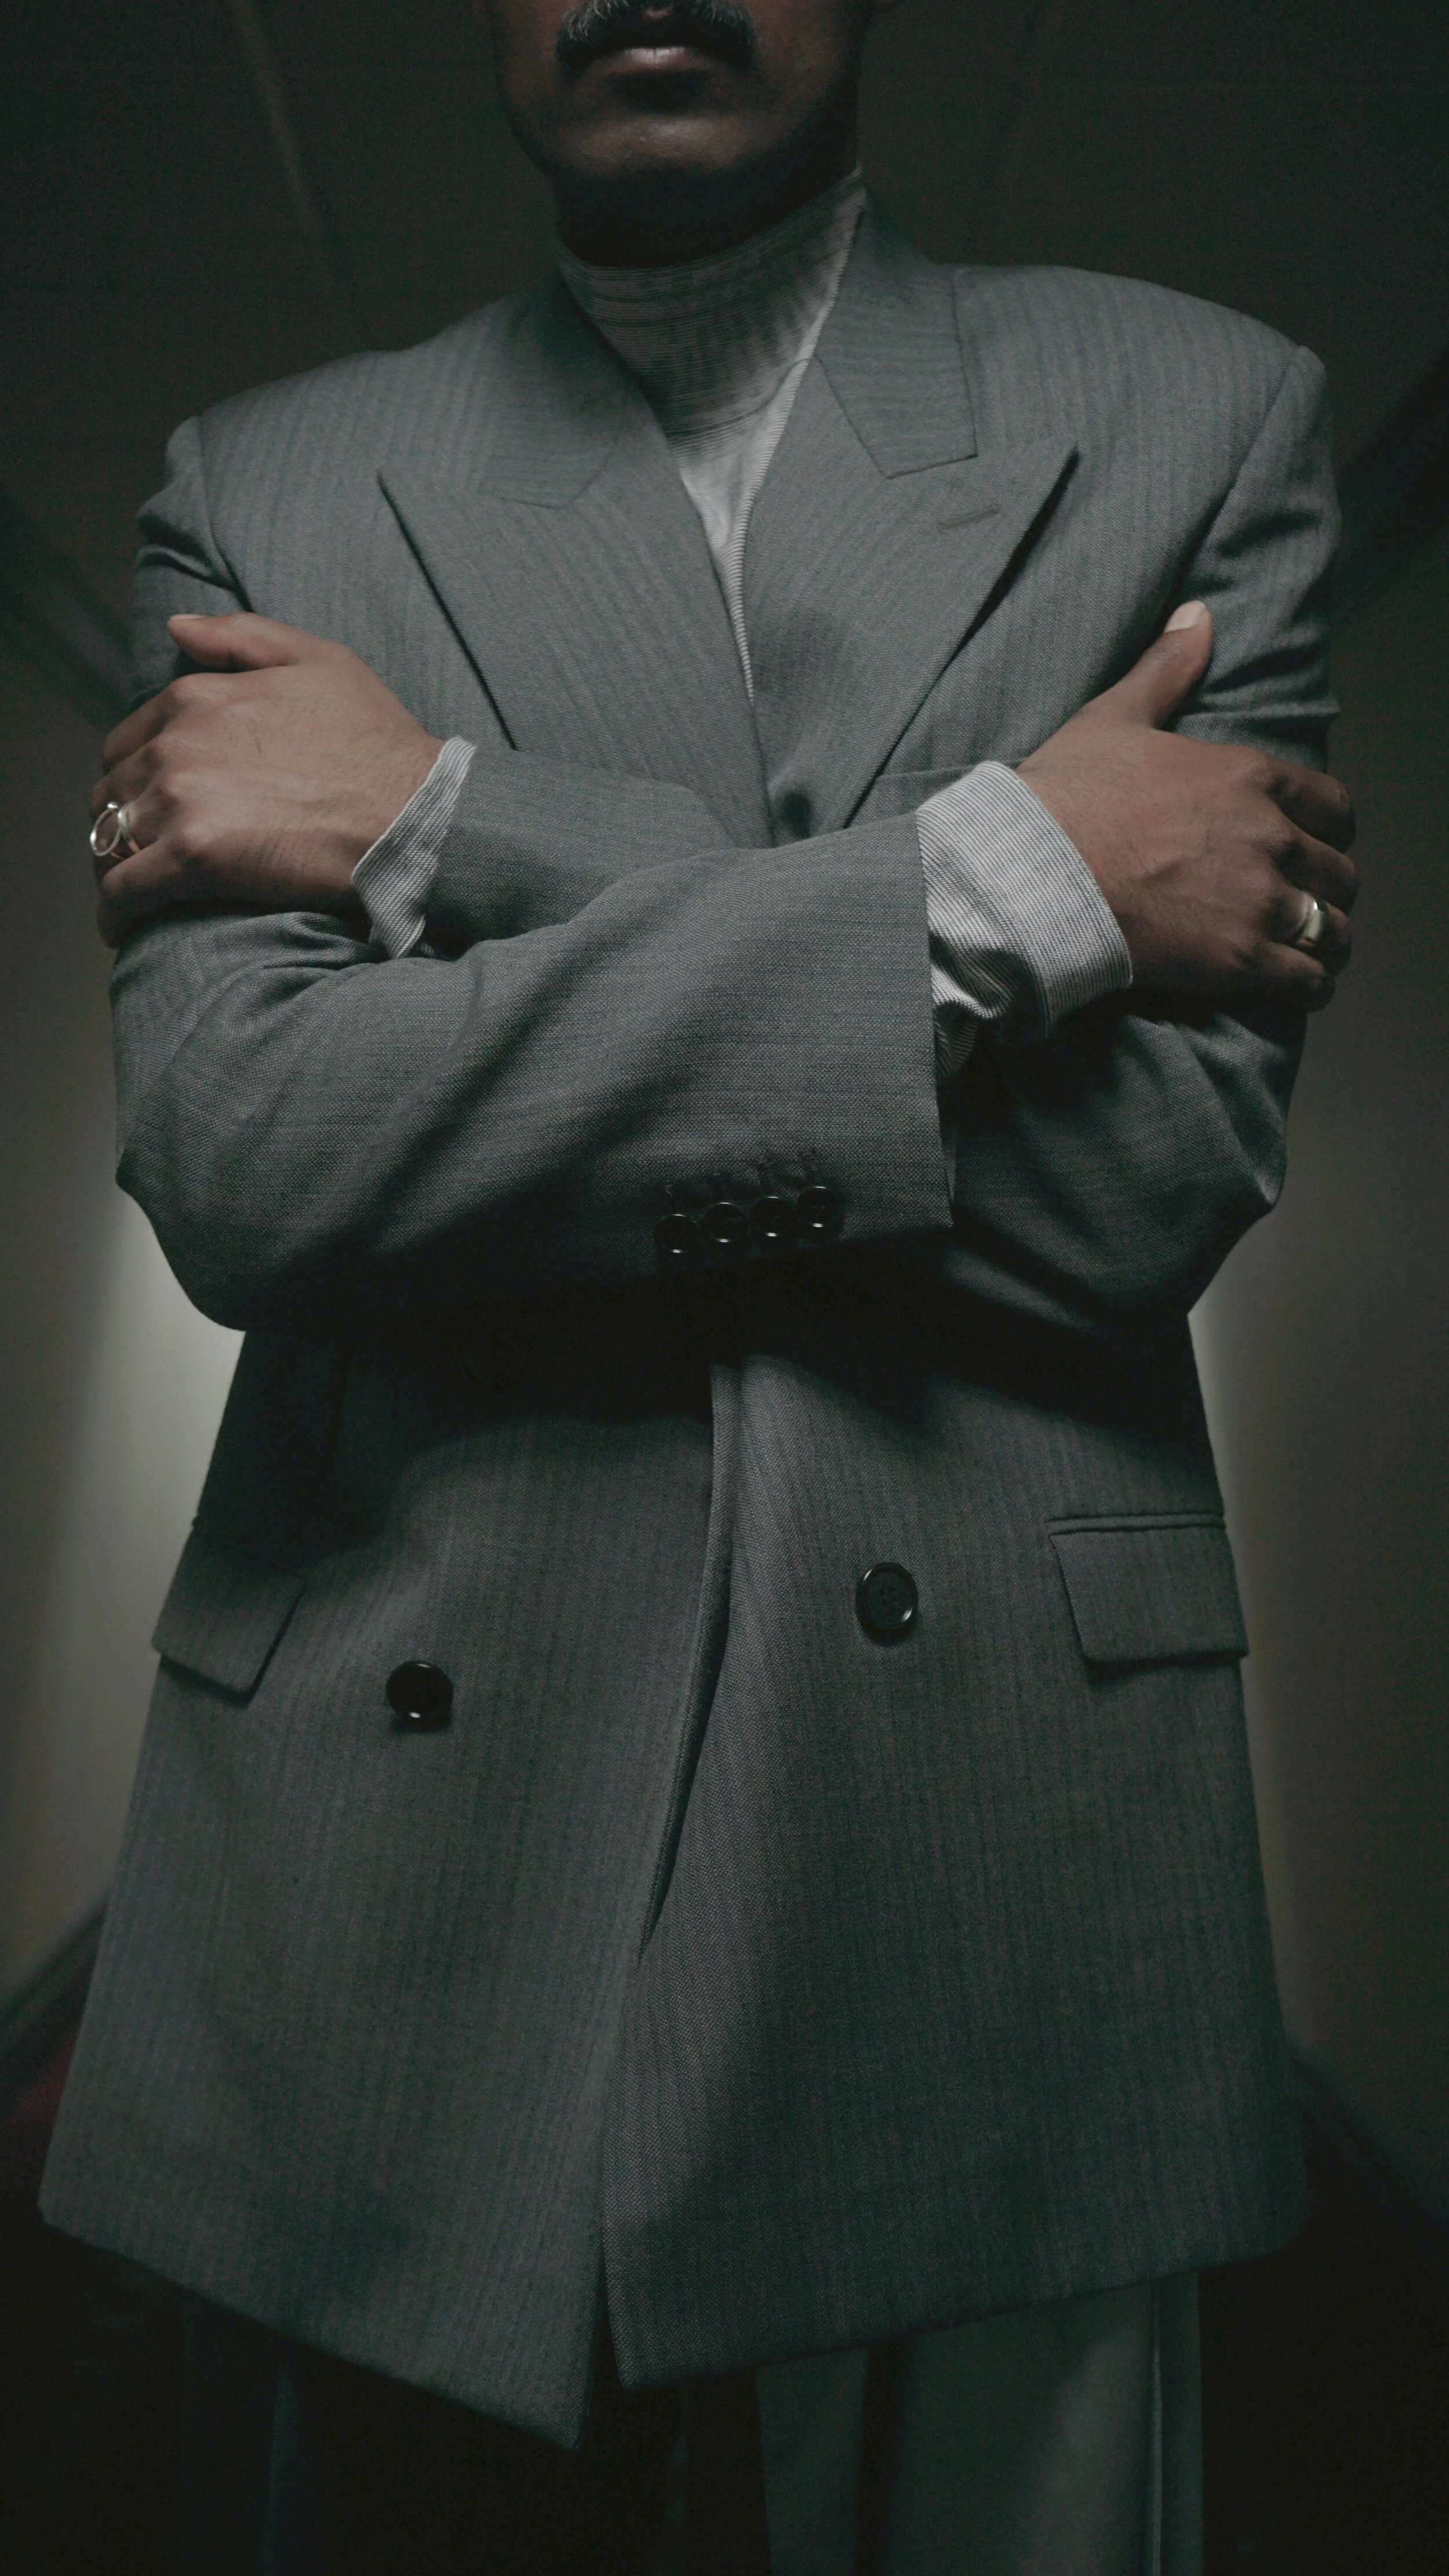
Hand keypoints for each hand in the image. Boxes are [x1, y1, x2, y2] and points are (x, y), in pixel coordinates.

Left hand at [91, 614, 443, 944]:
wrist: (412, 810)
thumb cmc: (375, 740)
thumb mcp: (316, 659)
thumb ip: (239, 636)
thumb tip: (177, 628)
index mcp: (195, 697)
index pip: (127, 742)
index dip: (132, 777)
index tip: (148, 806)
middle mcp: (175, 744)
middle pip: (112, 791)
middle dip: (119, 821)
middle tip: (141, 854)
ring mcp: (180, 800)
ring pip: (107, 839)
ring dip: (112, 865)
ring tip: (133, 891)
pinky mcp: (193, 857)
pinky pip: (124, 889)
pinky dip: (115, 910)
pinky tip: (122, 927)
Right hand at [1017, 603, 1356, 1009]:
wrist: (1032, 873)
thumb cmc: (1065, 795)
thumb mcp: (1115, 716)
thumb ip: (1168, 668)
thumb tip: (1199, 614)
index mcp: (1249, 777)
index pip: (1332, 806)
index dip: (1328, 828)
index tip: (1313, 843)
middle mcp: (1269, 837)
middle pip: (1337, 870)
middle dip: (1327, 887)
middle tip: (1307, 901)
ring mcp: (1258, 902)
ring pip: (1331, 927)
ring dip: (1326, 938)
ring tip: (1310, 948)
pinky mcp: (1238, 960)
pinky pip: (1306, 979)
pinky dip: (1309, 983)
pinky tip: (1299, 985)